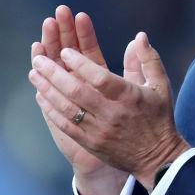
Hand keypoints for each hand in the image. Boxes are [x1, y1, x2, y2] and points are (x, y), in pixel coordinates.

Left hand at [30, 32, 188, 190]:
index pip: (101, 78)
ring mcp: (99, 130)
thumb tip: (139, 36)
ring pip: (67, 108)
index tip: (65, 51)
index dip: (81, 64)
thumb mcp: (160, 85)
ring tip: (34, 73)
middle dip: (54, 73)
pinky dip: (51, 109)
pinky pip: (65, 125)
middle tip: (39, 59)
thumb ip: (148, 59)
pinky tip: (40, 96)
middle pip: (77, 92)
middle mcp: (112, 114)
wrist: (157, 158)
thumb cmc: (159, 117)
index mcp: (130, 97)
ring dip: (47, 89)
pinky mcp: (90, 143)